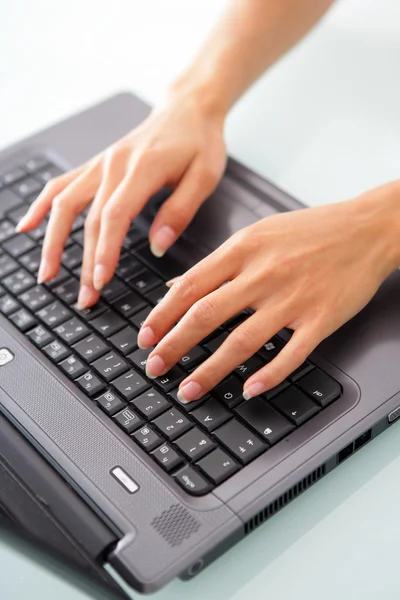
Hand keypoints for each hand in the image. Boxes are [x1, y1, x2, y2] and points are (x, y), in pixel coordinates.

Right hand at [16, 88, 226, 308]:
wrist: (187, 109)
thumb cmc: (199, 141)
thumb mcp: (205, 176)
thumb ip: (180, 211)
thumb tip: (158, 246)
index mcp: (142, 168)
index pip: (114, 216)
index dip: (104, 251)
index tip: (100, 281)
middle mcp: (114, 165)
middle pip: (89, 219)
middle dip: (84, 263)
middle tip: (84, 298)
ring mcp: (100, 163)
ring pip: (65, 203)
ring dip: (52, 241)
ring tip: (46, 274)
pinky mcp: (96, 164)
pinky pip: (60, 184)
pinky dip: (40, 206)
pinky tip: (27, 226)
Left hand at [138, 183, 399, 401]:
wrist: (365, 228)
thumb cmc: (309, 230)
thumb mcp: (257, 234)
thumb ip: (218, 263)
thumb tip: (176, 286)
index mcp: (243, 249)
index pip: (190, 286)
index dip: (161, 316)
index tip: (144, 338)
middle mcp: (264, 273)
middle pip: (206, 315)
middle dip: (173, 346)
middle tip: (154, 368)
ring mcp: (293, 298)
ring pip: (243, 341)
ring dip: (210, 370)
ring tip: (188, 389)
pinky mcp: (321, 318)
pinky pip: (291, 354)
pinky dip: (269, 375)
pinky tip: (249, 390)